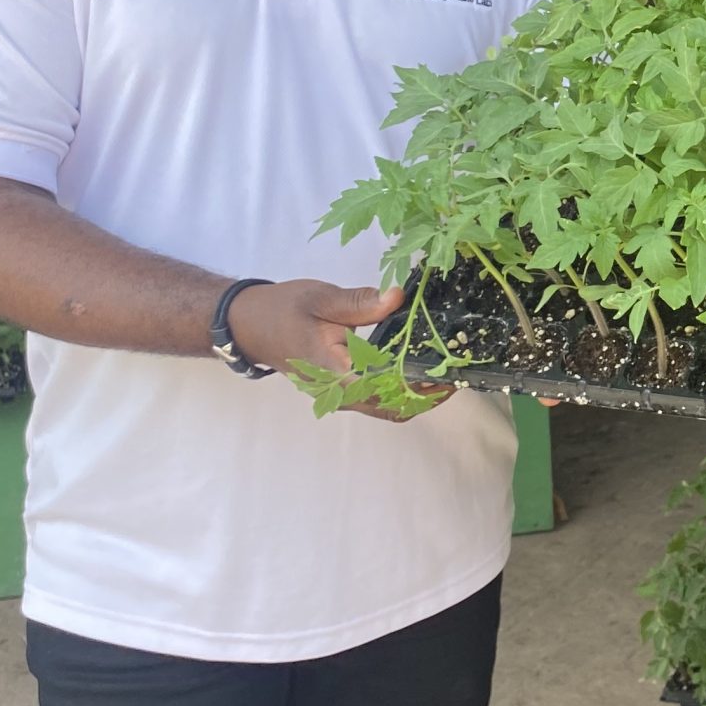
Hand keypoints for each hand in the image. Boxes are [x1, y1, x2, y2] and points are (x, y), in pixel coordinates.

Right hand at [227, 279, 445, 422]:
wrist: (249, 324)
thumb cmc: (283, 311)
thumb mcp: (321, 299)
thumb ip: (361, 303)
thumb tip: (398, 297)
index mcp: (337, 375)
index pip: (388, 393)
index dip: (422, 389)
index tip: (450, 374)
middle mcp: (339, 394)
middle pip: (393, 408)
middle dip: (428, 395)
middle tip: (457, 370)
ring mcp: (338, 395)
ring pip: (386, 407)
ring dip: (416, 394)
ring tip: (443, 368)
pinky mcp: (339, 389)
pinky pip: (376, 398)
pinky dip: (400, 390)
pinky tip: (416, 366)